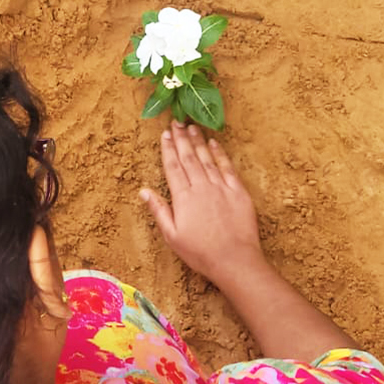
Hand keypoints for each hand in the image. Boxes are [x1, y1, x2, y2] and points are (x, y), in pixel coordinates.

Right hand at [140, 123, 268, 287]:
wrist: (235, 261)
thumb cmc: (201, 253)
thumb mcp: (172, 236)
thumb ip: (159, 210)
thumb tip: (144, 191)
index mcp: (183, 197)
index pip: (173, 166)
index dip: (168, 149)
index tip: (165, 134)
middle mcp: (201, 187)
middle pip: (189, 158)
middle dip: (181, 139)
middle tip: (176, 122)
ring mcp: (221, 188)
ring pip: (207, 159)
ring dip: (199, 142)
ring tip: (192, 127)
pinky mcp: (239, 193)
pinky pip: (228, 168)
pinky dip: (221, 154)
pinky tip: (215, 144)